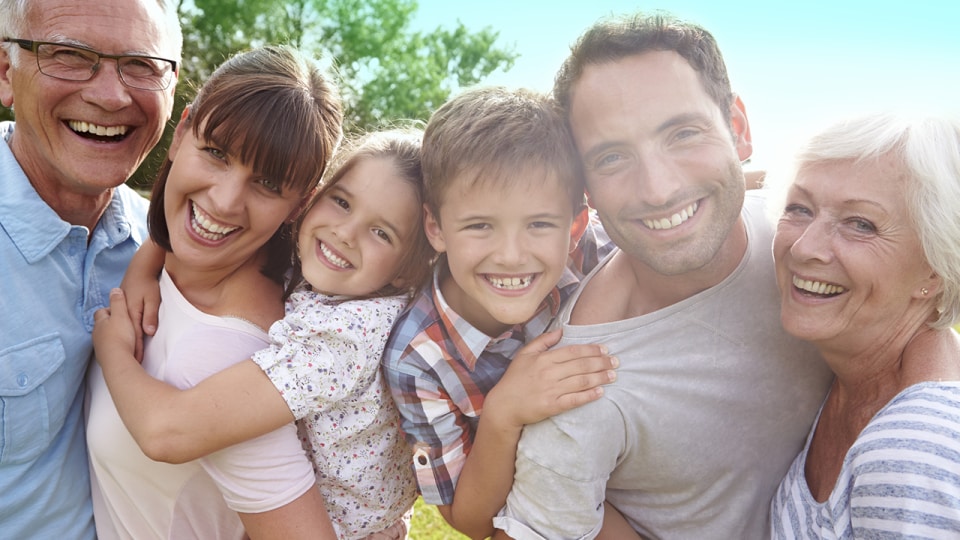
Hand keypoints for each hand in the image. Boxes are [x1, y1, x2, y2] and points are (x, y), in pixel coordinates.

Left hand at [93, 289, 139, 366]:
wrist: (118, 362)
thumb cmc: (121, 337)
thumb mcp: (122, 314)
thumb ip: (118, 301)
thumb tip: (114, 290)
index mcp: (101, 322)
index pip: (101, 312)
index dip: (109, 309)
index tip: (119, 310)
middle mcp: (97, 335)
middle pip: (101, 326)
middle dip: (110, 324)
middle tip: (122, 323)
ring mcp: (100, 347)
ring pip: (105, 338)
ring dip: (112, 337)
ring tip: (124, 337)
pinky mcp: (106, 359)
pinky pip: (109, 350)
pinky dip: (115, 348)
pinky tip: (123, 349)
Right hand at [120, 239, 163, 360]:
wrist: (138, 269)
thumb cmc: (147, 284)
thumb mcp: (152, 298)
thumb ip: (150, 315)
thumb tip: (149, 332)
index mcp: (130, 313)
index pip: (135, 336)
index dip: (137, 350)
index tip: (140, 362)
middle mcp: (122, 314)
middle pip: (126, 336)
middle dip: (130, 351)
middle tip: (133, 366)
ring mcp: (120, 311)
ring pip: (121, 331)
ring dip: (124, 344)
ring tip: (127, 359)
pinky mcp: (120, 308)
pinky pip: (120, 325)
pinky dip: (121, 335)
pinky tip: (121, 342)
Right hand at [483, 329, 616, 429]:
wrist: (504, 406)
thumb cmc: (514, 379)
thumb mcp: (524, 354)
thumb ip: (543, 341)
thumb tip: (561, 330)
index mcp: (544, 359)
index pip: (573, 351)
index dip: (591, 350)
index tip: (605, 350)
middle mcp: (549, 373)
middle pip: (581, 365)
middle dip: (601, 363)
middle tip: (616, 362)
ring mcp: (551, 390)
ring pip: (581, 381)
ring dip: (600, 378)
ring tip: (613, 375)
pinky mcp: (552, 406)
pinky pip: (575, 399)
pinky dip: (589, 395)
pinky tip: (600, 392)